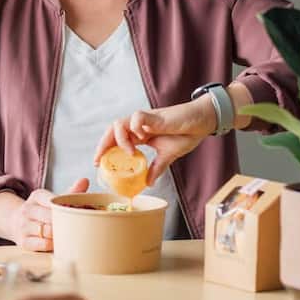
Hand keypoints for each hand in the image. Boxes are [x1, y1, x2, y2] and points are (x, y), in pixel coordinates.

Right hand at [8, 178, 89, 251]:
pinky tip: (59, 244)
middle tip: (78, 226)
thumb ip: (71, 192)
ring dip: (60, 235)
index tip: (77, 213)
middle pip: (50, 217)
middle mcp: (27, 210)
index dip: (66, 208)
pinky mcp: (23, 242)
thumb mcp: (54, 198)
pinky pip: (42, 245)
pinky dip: (53, 245)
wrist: (18, 222)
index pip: (52, 200)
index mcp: (37, 196)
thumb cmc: (43, 210)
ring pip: (46, 231)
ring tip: (70, 235)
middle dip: (65, 222)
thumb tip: (85, 181)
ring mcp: (23, 226)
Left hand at [93, 97, 217, 184]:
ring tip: (129, 152)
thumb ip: (157, 168)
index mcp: (140, 134)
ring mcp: (145, 120)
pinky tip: (143, 137)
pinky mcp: (154, 115)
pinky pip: (136, 117)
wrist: (202, 122)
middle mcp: (139, 126)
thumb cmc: (186, 134)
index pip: (116, 139)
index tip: (98, 163)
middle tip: (100, 160)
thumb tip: (148, 183)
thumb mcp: (169, 155)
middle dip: (103, 145)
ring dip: (120, 139)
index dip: (104, 149)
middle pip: (112, 130)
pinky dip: (135, 128)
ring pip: (119, 123)